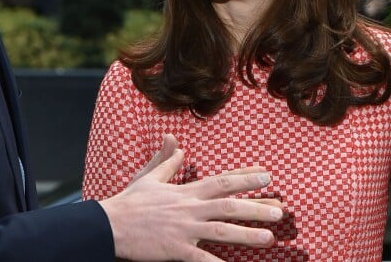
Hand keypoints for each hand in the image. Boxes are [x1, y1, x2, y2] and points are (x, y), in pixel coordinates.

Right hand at [99, 135, 282, 260]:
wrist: (111, 225)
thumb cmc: (131, 201)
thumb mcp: (150, 176)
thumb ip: (167, 159)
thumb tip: (176, 140)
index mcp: (186, 191)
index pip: (222, 181)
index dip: (245, 177)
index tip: (265, 175)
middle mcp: (190, 208)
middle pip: (229, 206)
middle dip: (256, 206)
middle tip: (280, 208)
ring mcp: (185, 230)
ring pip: (222, 231)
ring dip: (248, 234)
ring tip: (270, 237)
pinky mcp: (177, 250)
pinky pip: (203, 260)